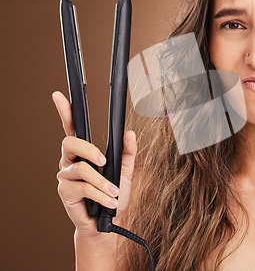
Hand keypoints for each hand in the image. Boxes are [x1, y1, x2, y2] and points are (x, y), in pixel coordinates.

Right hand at [52, 90, 136, 236]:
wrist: (108, 223)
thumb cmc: (113, 194)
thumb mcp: (125, 171)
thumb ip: (127, 152)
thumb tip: (129, 133)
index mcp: (82, 152)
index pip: (72, 128)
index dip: (65, 111)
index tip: (59, 96)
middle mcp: (70, 161)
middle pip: (70, 142)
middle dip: (88, 149)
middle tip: (103, 160)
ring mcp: (65, 176)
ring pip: (82, 170)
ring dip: (102, 182)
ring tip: (114, 192)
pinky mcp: (65, 192)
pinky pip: (84, 188)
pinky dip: (101, 195)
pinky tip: (109, 202)